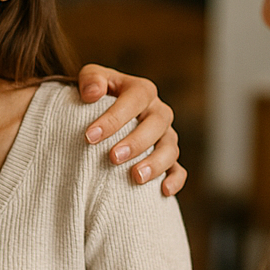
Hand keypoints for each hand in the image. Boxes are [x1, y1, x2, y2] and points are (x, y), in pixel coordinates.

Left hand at [75, 64, 187, 196]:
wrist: (103, 113)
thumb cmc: (96, 95)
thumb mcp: (91, 78)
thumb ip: (90, 79)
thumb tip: (91, 94)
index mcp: (142, 91)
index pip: (135, 99)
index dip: (115, 117)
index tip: (90, 136)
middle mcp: (158, 112)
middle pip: (157, 124)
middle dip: (135, 142)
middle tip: (112, 158)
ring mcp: (165, 136)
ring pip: (170, 148)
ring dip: (156, 163)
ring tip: (136, 177)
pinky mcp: (168, 158)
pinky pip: (179, 169)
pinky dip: (175, 179)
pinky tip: (164, 191)